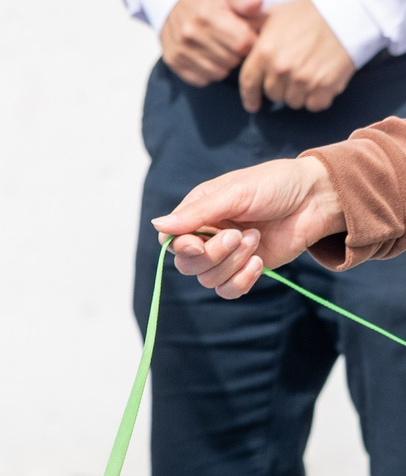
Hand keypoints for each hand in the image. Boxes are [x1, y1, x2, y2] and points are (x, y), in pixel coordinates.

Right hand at [152, 155, 344, 297]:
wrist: (319, 198)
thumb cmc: (277, 185)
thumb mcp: (235, 192)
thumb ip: (197, 212)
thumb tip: (157, 225)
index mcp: (200, 212)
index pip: (172, 240)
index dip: (181, 247)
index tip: (197, 244)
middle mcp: (209, 235)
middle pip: (187, 264)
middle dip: (213, 254)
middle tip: (239, 235)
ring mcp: (227, 255)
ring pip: (208, 278)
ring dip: (233, 262)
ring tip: (256, 239)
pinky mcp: (247, 269)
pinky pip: (228, 290)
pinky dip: (242, 280)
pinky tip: (259, 262)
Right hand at [160, 0, 262, 85]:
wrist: (173, 0)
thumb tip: (257, 4)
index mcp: (207, 15)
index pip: (242, 43)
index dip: (253, 40)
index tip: (251, 33)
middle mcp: (190, 35)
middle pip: (232, 59)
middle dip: (240, 52)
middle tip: (237, 40)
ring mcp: (180, 51)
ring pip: (219, 72)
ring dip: (227, 63)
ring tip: (224, 47)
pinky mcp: (173, 62)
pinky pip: (203, 79)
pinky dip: (211, 71)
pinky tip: (210, 56)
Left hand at [240, 0, 355, 111]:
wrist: (348, 8)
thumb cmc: (309, 10)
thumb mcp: (273, 14)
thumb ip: (252, 30)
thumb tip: (233, 36)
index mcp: (264, 52)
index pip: (248, 84)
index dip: (250, 98)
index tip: (253, 105)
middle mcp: (280, 68)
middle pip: (273, 95)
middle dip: (281, 89)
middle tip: (294, 75)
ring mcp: (303, 78)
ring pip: (294, 101)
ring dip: (300, 94)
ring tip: (310, 75)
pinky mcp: (326, 85)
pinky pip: (315, 104)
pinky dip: (318, 98)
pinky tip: (323, 83)